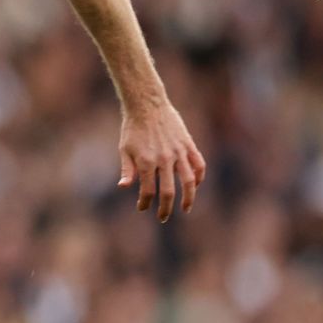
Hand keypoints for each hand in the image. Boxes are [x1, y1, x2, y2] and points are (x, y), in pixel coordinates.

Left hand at [118, 100, 205, 221]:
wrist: (147, 105)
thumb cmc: (132, 128)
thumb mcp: (124, 149)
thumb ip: (127, 169)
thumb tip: (123, 187)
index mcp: (146, 162)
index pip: (147, 191)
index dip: (144, 202)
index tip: (142, 207)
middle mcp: (164, 159)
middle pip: (168, 191)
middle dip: (166, 208)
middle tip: (163, 217)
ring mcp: (178, 152)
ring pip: (189, 181)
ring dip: (189, 198)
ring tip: (186, 208)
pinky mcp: (188, 144)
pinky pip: (199, 164)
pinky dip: (199, 177)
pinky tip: (195, 185)